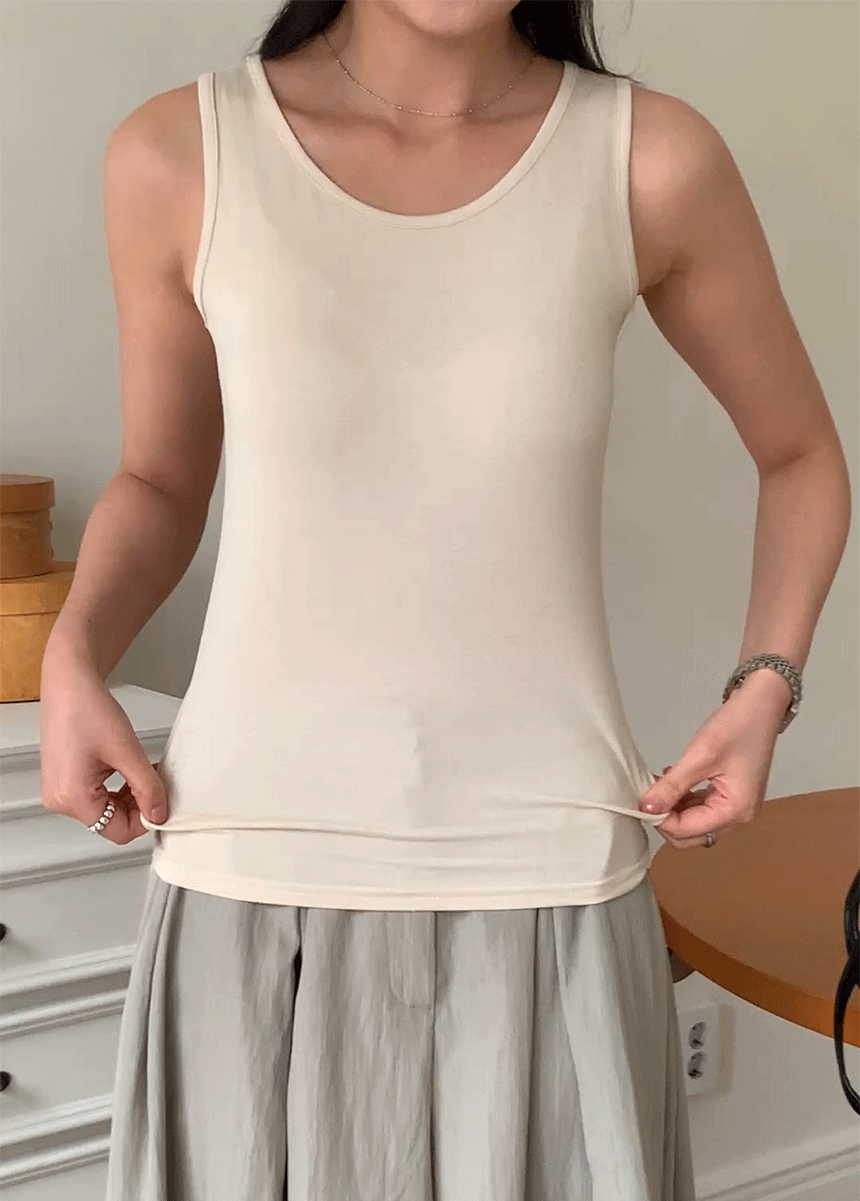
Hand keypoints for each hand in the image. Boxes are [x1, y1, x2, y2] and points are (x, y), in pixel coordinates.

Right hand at [40, 665, 167, 843]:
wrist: (69, 683)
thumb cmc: (88, 710)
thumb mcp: (127, 752)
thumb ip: (147, 788)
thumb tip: (159, 815)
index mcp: (72, 798)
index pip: (117, 832)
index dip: (145, 820)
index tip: (163, 802)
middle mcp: (60, 799)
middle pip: (110, 822)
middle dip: (138, 805)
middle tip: (157, 782)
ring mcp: (59, 790)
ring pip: (104, 809)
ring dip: (128, 795)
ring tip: (144, 771)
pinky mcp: (63, 779)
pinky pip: (94, 795)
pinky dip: (115, 787)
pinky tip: (128, 768)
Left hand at [638, 670, 790, 848]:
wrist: (761, 704)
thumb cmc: (735, 728)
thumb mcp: (700, 756)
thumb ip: (672, 785)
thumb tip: (645, 807)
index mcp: (735, 811)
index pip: (687, 832)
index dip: (661, 819)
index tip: (641, 799)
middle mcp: (739, 816)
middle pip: (692, 835)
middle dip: (666, 819)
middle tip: (648, 793)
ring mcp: (736, 806)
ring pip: (694, 822)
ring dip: (673, 808)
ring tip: (656, 784)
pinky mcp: (731, 794)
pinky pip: (701, 807)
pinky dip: (683, 799)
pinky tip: (671, 780)